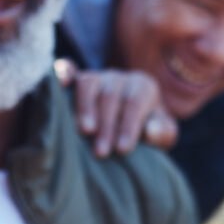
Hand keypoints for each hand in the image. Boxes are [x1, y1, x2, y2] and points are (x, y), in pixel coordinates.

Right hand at [56, 58, 178, 156]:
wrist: (132, 124)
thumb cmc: (147, 132)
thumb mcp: (163, 135)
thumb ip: (163, 132)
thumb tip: (150, 130)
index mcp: (143, 86)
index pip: (135, 103)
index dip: (128, 126)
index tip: (123, 150)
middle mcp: (118, 78)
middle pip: (110, 95)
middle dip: (106, 125)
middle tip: (101, 152)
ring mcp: (96, 76)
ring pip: (89, 83)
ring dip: (85, 107)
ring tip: (84, 131)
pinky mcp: (76, 80)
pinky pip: (68, 70)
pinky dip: (63, 73)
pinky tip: (60, 84)